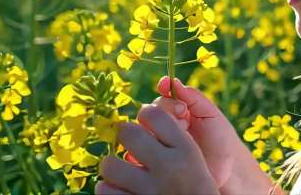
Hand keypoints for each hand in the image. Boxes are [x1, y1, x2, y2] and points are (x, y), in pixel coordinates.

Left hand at [97, 104, 218, 194]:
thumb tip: (143, 114)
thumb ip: (173, 140)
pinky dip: (109, 189)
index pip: (154, 114)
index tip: (144, 123)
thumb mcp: (194, 160)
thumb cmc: (196, 188)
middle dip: (124, 135)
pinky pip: (105, 191)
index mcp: (185, 151)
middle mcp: (167, 168)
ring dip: (113, 167)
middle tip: (127, 142)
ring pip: (110, 165)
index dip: (145, 115)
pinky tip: (120, 189)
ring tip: (121, 171)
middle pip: (128, 134)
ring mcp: (150, 191)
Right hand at [150, 77, 240, 188]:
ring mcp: (154, 145)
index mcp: (175, 112)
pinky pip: (134, 154)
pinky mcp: (149, 164)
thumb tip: (170, 81)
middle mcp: (161, 127)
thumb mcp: (211, 114)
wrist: (226, 171)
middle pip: (148, 112)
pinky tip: (163, 152)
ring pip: (140, 131)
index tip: (179, 104)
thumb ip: (193, 96)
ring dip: (157, 132)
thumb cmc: (220, 140)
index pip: (161, 99)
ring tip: (180, 138)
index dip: (167, 98)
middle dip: (165, 113)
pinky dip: (144, 149)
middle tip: (183, 119)